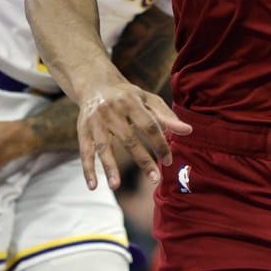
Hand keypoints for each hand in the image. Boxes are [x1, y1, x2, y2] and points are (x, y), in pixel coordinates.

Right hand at [76, 78, 190, 189]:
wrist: (94, 84)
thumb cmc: (127, 96)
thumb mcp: (147, 100)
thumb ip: (166, 116)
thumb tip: (188, 131)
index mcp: (131, 102)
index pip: (149, 125)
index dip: (160, 143)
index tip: (168, 161)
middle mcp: (112, 111)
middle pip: (129, 139)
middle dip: (142, 160)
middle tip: (155, 179)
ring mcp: (95, 121)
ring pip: (103, 146)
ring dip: (109, 167)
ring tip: (116, 186)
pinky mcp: (82, 129)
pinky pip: (85, 151)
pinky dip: (87, 169)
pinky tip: (93, 186)